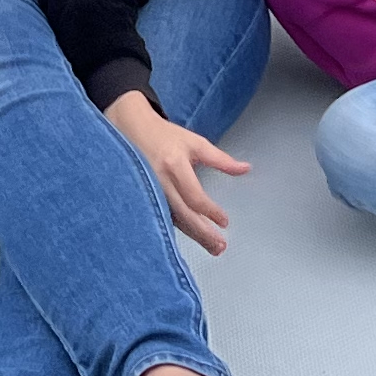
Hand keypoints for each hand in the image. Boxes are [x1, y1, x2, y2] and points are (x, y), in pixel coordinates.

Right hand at [108, 88, 248, 255]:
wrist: (130, 128)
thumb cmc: (164, 136)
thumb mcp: (195, 143)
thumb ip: (221, 159)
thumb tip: (245, 169)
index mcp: (174, 165)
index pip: (194, 197)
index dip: (211, 211)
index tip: (225, 221)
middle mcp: (159, 181)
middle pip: (184, 214)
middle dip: (203, 233)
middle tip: (220, 246)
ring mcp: (149, 191)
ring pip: (173, 219)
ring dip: (194, 235)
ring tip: (212, 247)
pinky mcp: (144, 197)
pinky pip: (163, 216)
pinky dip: (179, 228)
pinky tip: (192, 236)